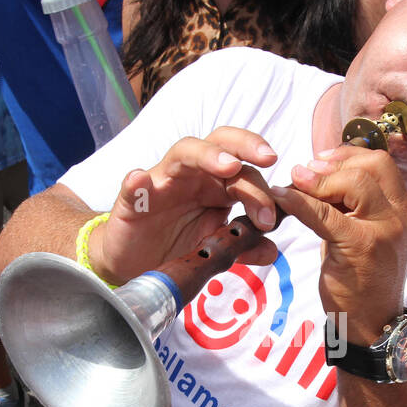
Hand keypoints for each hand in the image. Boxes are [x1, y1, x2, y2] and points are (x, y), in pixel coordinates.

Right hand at [92, 127, 280, 284]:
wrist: (135, 263)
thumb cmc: (177, 246)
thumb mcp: (215, 249)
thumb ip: (243, 246)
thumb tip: (272, 250)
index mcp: (217, 185)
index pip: (246, 169)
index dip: (263, 187)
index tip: (274, 216)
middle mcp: (193, 175)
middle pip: (221, 144)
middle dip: (246, 148)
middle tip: (269, 160)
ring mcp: (162, 183)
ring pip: (184, 152)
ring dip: (207, 154)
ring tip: (228, 165)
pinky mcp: (132, 202)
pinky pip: (132, 186)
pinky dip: (136, 182)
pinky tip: (139, 181)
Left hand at [272, 145, 406, 343]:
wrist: (371, 324)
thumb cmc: (362, 279)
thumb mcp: (362, 235)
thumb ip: (350, 206)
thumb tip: (318, 173)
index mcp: (404, 211)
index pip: (382, 164)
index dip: (349, 155)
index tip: (321, 160)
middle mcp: (402, 217)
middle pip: (373, 166)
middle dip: (334, 163)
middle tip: (305, 170)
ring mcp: (386, 231)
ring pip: (354, 183)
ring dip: (318, 179)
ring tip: (294, 181)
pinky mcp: (362, 247)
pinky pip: (325, 214)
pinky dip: (300, 202)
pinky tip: (281, 198)